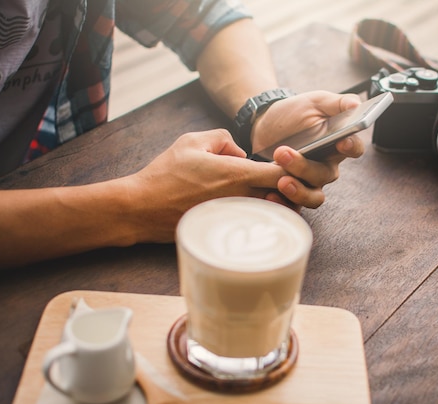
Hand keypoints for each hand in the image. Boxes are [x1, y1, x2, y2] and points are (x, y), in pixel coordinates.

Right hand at [123, 129, 286, 241]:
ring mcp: (237, 218)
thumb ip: (223, 138)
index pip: (284, 174)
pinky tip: (255, 210)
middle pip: (287, 198)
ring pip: (275, 215)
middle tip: (286, 182)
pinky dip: (263, 218)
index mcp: (238, 175)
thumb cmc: (165, 174)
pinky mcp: (228, 231)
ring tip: (271, 195)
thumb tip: (240, 152)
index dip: (295, 168)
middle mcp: (242, 199)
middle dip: (293, 190)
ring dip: (280, 205)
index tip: (288, 165)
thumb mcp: (192, 141)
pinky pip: (256, 226)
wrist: (142, 208)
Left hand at [250, 90, 364, 207]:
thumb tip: (355, 103)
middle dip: (305, 167)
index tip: (341, 142)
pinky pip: (293, 205)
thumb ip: (336, 103)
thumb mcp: (314, 102)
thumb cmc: (294, 113)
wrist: (264, 125)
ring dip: (298, 191)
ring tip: (281, 180)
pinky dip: (283, 204)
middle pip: (326, 174)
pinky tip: (270, 196)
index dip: (351, 147)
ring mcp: (310, 183)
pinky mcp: (292, 193)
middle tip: (283, 153)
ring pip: (314, 196)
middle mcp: (327, 167)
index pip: (354, 148)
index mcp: (338, 144)